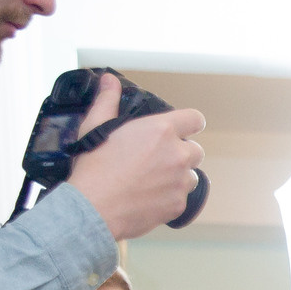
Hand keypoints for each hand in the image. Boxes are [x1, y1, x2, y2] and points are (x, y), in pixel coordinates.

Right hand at [66, 73, 206, 240]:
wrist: (94, 208)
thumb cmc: (94, 167)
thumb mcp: (95, 126)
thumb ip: (107, 100)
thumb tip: (109, 81)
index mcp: (161, 131)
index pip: (196, 119)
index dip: (189, 123)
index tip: (181, 128)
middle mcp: (177, 155)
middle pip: (196, 150)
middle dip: (181, 152)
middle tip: (157, 158)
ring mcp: (181, 182)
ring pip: (191, 176)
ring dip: (178, 176)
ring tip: (151, 179)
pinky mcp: (179, 205)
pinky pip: (183, 198)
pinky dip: (171, 197)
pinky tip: (149, 196)